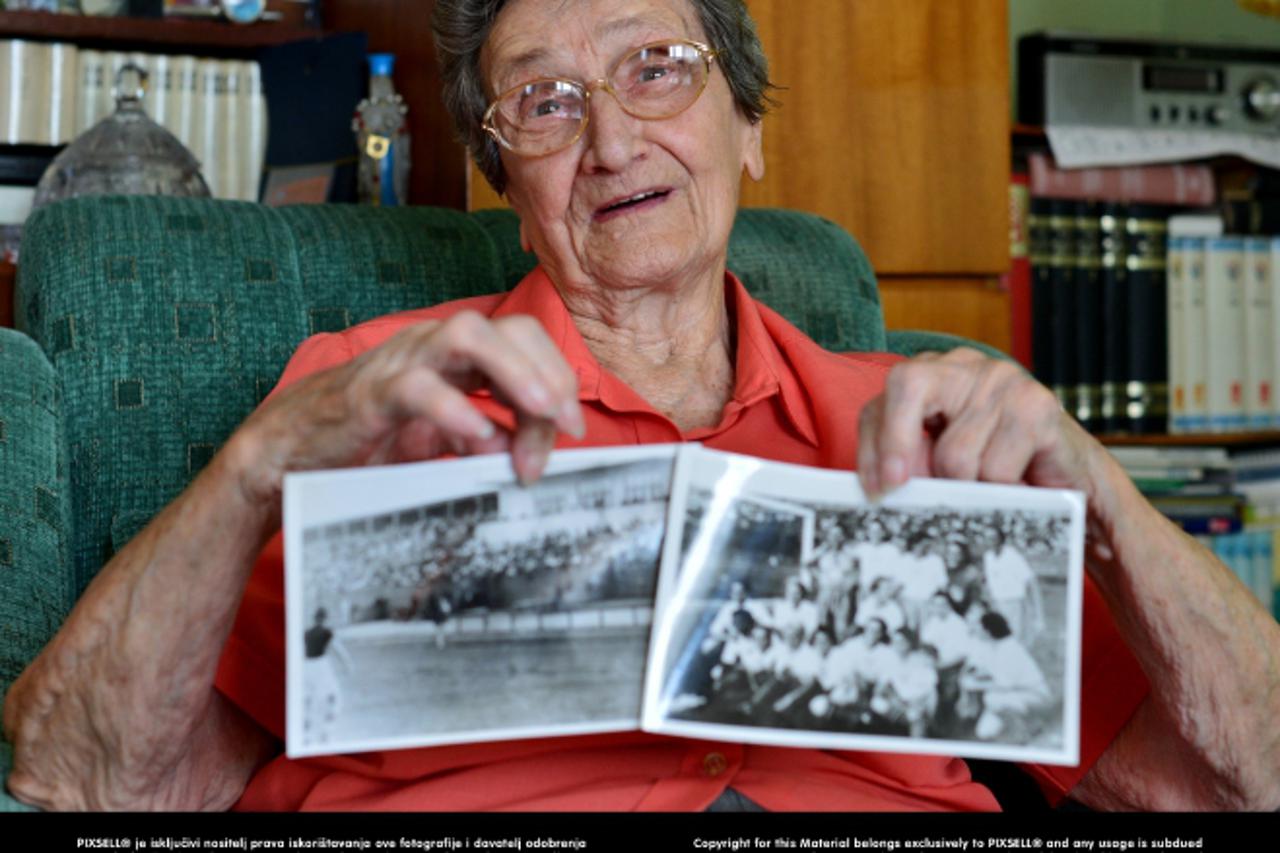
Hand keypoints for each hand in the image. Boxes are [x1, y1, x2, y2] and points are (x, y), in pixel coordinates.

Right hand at [230, 311, 584, 507]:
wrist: (289, 453)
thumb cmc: (368, 440)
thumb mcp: (441, 441)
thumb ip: (485, 439)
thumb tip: (528, 453)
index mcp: (456, 357)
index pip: (525, 342)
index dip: (559, 376)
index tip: (574, 429)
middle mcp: (434, 348)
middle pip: (510, 329)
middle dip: (549, 374)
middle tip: (566, 429)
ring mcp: (401, 363)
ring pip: (467, 334)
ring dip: (515, 372)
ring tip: (540, 413)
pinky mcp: (368, 394)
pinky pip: (416, 387)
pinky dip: (454, 409)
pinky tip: (479, 438)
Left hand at [855, 348, 1108, 499]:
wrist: (1070, 477)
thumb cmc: (996, 466)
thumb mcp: (940, 462)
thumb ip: (908, 463)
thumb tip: (878, 488)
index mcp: (930, 376)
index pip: (880, 403)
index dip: (871, 448)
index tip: (875, 489)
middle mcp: (963, 367)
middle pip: (909, 386)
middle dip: (896, 444)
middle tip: (898, 488)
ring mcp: (1001, 381)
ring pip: (954, 453)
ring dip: (965, 487)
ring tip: (985, 487)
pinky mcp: (1036, 406)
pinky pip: (994, 469)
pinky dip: (1000, 491)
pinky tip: (1014, 482)